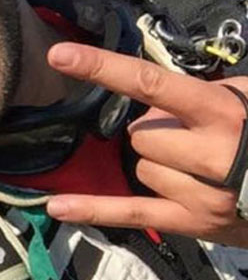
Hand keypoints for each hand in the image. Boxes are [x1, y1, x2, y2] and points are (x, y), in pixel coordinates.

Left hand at [44, 42, 247, 246]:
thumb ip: (210, 90)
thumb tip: (157, 89)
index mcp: (222, 113)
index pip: (150, 84)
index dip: (102, 67)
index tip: (60, 55)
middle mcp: (210, 153)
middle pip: (140, 134)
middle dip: (158, 131)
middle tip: (193, 136)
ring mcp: (201, 193)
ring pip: (140, 169)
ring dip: (158, 164)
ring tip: (199, 166)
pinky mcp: (194, 224)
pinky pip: (131, 214)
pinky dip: (93, 210)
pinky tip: (57, 206)